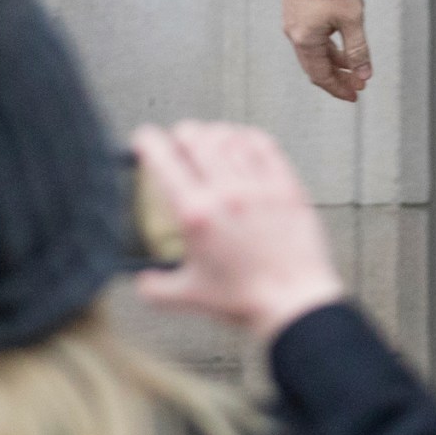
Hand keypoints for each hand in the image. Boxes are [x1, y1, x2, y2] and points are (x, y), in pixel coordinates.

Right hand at [132, 122, 346, 342]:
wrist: (293, 301)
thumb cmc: (245, 300)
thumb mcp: (188, 296)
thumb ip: (155, 287)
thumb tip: (142, 281)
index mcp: (196, 214)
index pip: (164, 161)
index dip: (149, 142)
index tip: (143, 138)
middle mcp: (226, 192)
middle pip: (197, 139)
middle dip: (181, 134)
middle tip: (177, 139)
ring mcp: (258, 186)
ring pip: (230, 138)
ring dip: (213, 133)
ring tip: (208, 138)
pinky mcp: (286, 187)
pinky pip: (265, 146)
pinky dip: (248, 137)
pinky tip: (243, 141)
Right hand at [283, 0, 370, 100]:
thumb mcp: (351, 19)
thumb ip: (358, 50)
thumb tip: (364, 76)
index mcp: (305, 40)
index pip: (320, 75)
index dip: (338, 88)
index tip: (356, 95)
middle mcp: (294, 34)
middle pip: (315, 66)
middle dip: (337, 77)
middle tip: (357, 85)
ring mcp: (293, 21)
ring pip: (314, 51)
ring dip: (334, 61)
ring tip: (354, 66)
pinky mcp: (296, 9)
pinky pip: (311, 37)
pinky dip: (327, 46)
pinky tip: (342, 45)